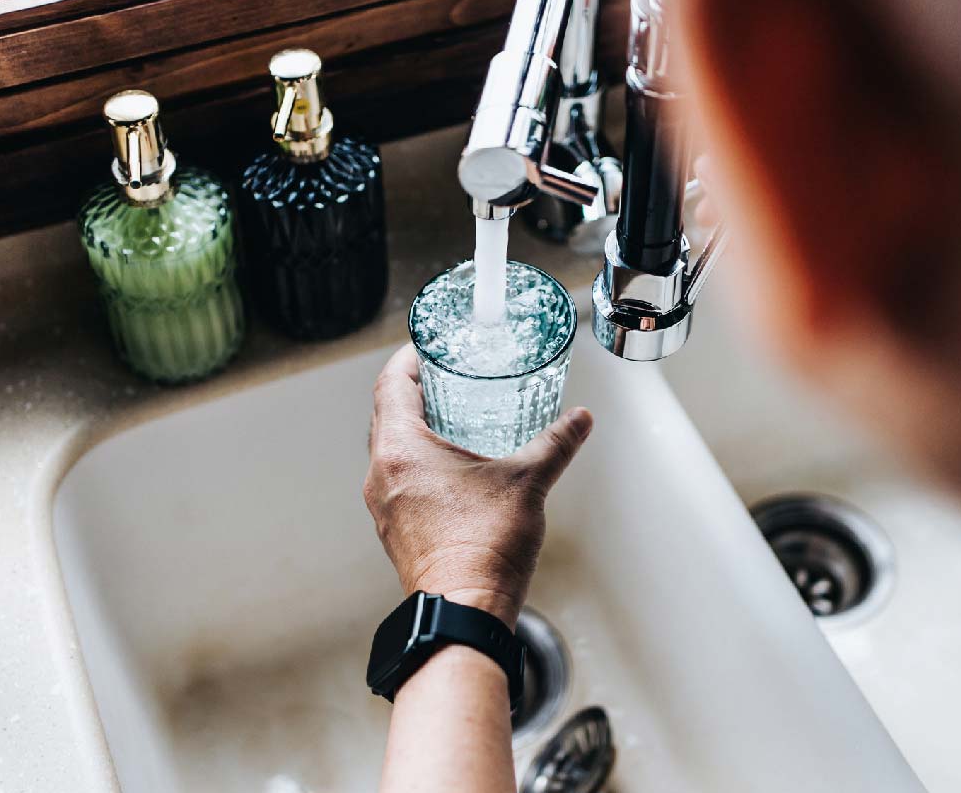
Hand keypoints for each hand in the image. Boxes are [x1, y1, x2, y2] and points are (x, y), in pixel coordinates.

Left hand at [364, 345, 593, 624]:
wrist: (464, 614)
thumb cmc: (484, 548)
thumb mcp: (527, 482)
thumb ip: (555, 444)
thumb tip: (579, 420)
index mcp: (400, 451)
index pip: (391, 385)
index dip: (408, 359)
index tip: (426, 346)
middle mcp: (381, 475)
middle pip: (386, 416)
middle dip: (414, 392)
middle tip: (444, 376)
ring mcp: (384, 506)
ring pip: (391, 451)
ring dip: (415, 430)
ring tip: (450, 418)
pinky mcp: (396, 531)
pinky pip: (399, 481)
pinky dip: (419, 464)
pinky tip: (451, 469)